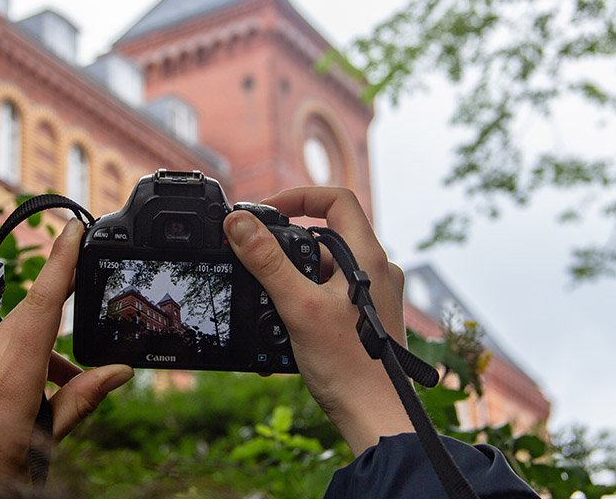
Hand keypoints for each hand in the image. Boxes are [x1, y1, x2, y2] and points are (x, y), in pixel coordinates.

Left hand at [0, 218, 133, 496]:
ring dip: (29, 372)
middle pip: (28, 332)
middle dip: (56, 350)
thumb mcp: (41, 449)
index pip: (42, 303)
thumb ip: (79, 402)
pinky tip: (1, 422)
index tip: (73, 228)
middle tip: (76, 384)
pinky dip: (1, 382)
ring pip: (4, 352)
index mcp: (8, 375)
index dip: (60, 261)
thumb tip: (119, 372)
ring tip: (38, 420)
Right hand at [223, 187, 411, 454]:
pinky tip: (283, 330)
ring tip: (270, 310)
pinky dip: (303, 304)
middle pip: (324, 238)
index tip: (266, 211)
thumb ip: (267, 261)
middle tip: (256, 266)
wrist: (376, 419)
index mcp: (368, 258)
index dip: (299, 196)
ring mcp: (372, 297)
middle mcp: (376, 271)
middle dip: (286, 250)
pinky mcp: (364, 320)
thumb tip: (238, 222)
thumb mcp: (299, 307)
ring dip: (292, 283)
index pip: (337, 200)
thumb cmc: (349, 367)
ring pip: (323, 271)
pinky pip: (328, 297)